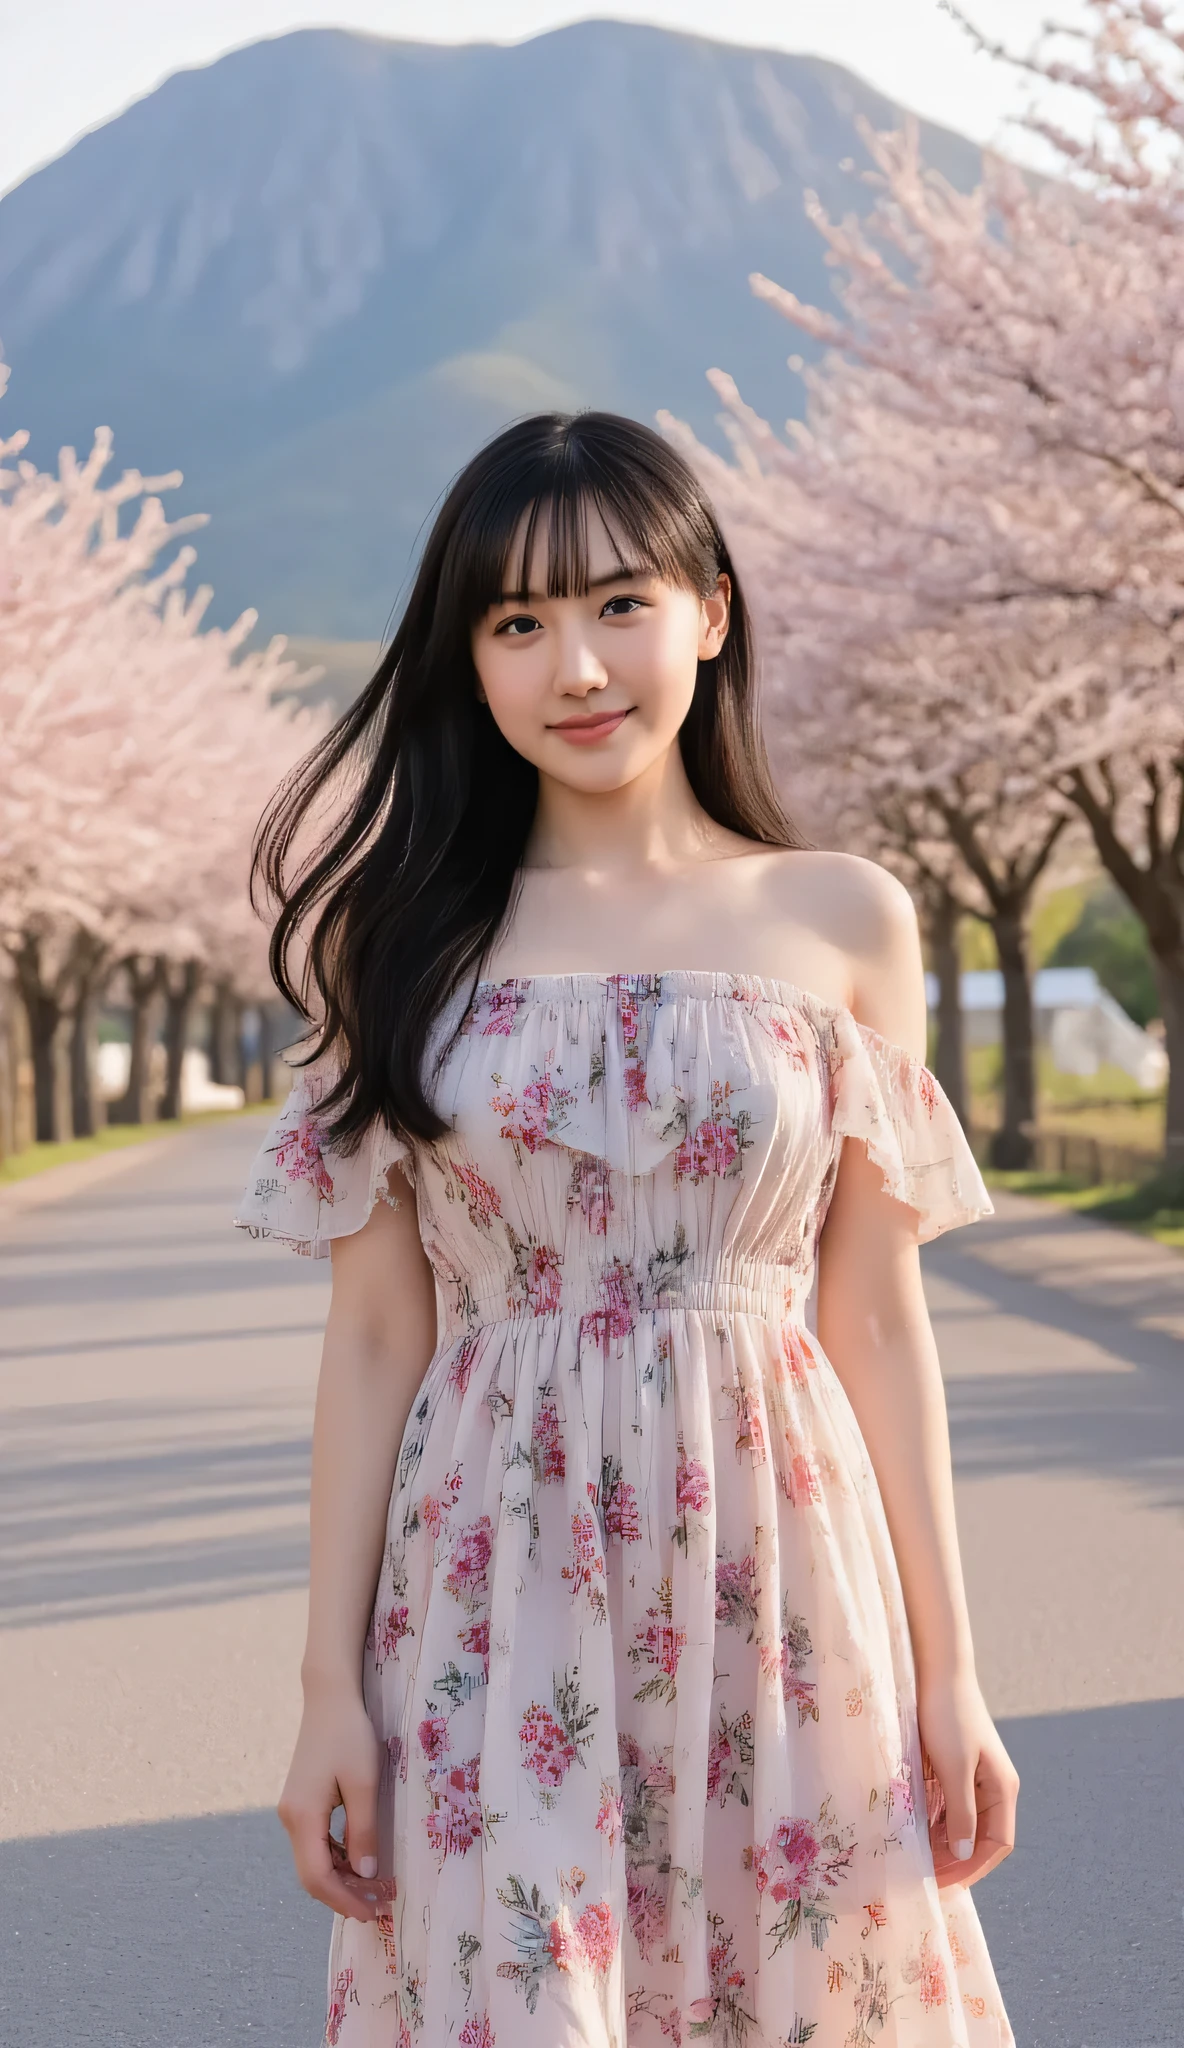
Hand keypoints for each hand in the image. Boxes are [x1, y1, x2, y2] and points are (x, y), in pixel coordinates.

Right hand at [277, 1682, 391, 1921]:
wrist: (329, 1698)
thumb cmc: (349, 1735)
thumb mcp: (364, 1783)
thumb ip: (363, 1831)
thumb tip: (366, 1875)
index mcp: (302, 1816)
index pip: (317, 1877)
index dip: (344, 1900)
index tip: (372, 1913)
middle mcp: (290, 1819)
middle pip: (311, 1875)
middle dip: (343, 1895)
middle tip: (379, 1906)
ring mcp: (292, 1811)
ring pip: (313, 1861)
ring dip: (342, 1878)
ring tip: (376, 1887)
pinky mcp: (300, 1803)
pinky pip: (315, 1843)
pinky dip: (336, 1858)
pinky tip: (360, 1859)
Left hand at [917, 1671, 1018, 1889]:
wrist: (938, 1671)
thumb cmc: (949, 1716)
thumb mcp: (955, 1769)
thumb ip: (961, 1815)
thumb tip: (965, 1857)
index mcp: (1002, 1789)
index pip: (997, 1845)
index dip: (973, 1869)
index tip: (945, 1886)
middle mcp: (993, 1788)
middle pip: (980, 1839)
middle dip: (956, 1862)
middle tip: (925, 1880)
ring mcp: (973, 1778)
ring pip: (962, 1825)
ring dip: (942, 1846)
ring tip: (916, 1862)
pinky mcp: (954, 1769)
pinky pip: (947, 1807)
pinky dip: (933, 1824)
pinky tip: (913, 1834)